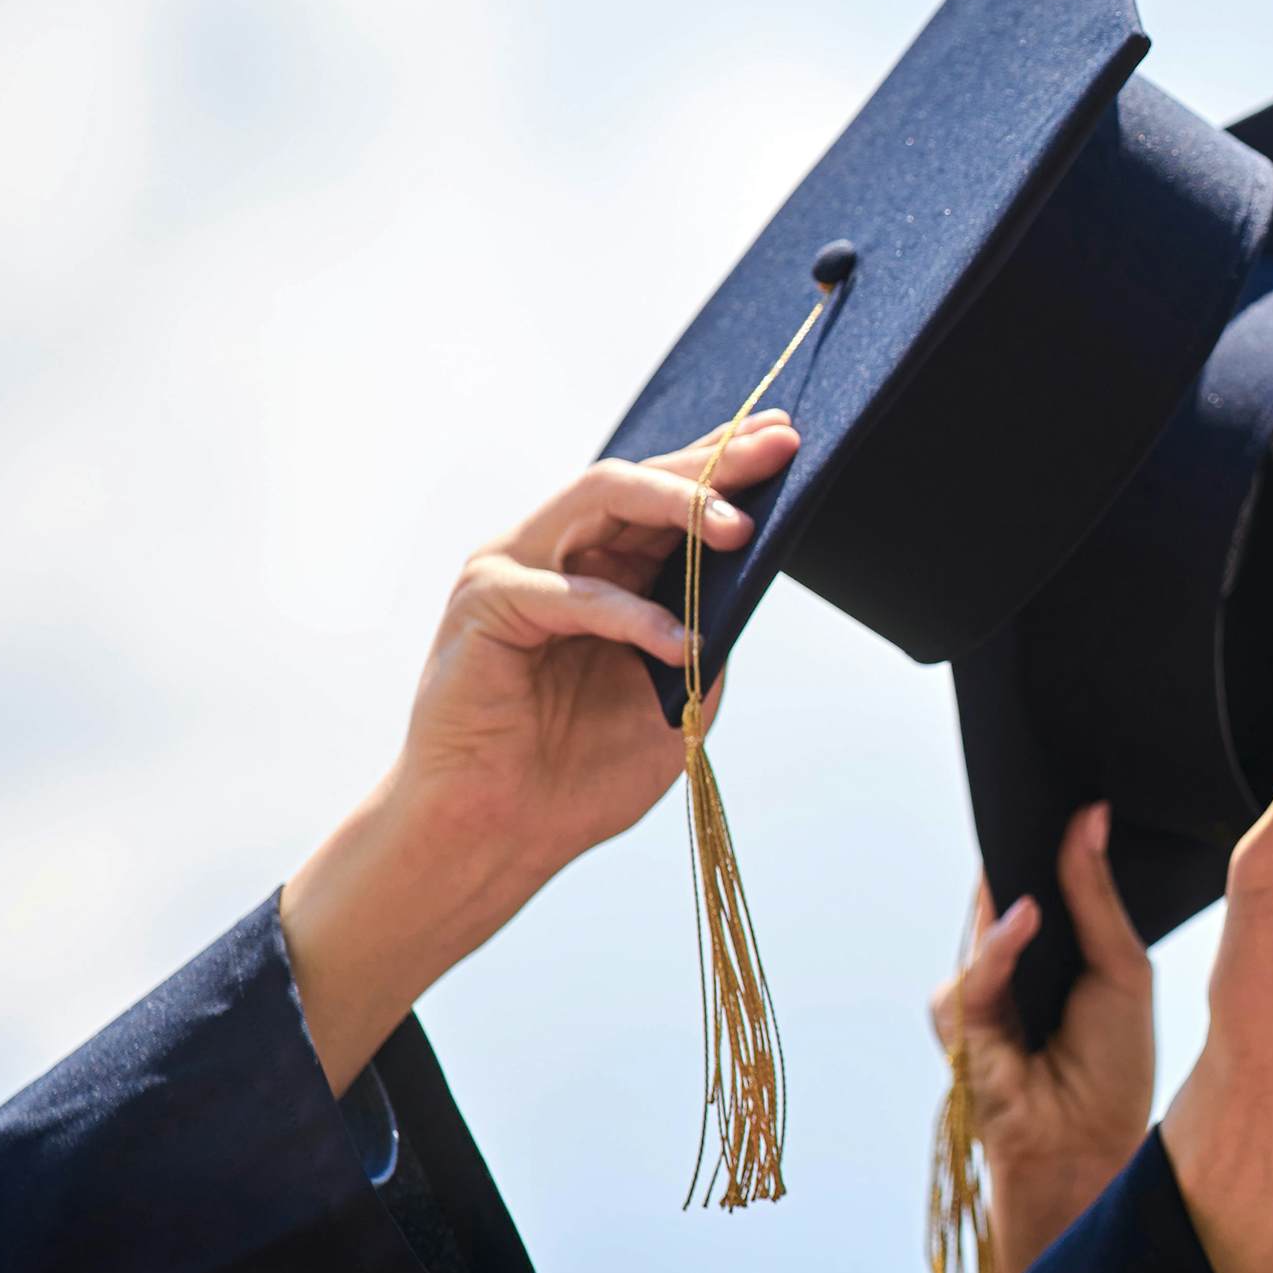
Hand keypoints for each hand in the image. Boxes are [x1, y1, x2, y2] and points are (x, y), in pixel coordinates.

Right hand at [280, 417, 803, 1088]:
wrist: (501, 835)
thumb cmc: (579, 774)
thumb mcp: (674, 698)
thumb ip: (708, 637)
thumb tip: (754, 582)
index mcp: (598, 569)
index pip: (665, 497)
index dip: (722, 463)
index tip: (785, 437)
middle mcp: (554, 554)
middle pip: (637, 480)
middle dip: (712, 462)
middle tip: (776, 448)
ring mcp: (515, 571)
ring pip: (599, 499)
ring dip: (676, 504)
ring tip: (737, 528)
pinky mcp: (487, 605)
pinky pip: (573, 593)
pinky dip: (631, 615)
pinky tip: (678, 643)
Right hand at [930, 804, 1159, 1272]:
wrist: (1090, 1146)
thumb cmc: (1112, 1065)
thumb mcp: (1120, 968)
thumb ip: (1095, 897)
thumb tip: (1088, 817)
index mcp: (1052, 949)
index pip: (1039, 878)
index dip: (1046, 833)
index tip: (1064, 779)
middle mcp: (1009, 966)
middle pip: (1005, 890)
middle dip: (1020, 843)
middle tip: (1042, 786)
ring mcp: (980, 993)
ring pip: (986, 923)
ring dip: (1011, 884)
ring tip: (1035, 830)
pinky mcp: (962, 1025)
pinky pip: (977, 973)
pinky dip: (1000, 947)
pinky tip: (1026, 917)